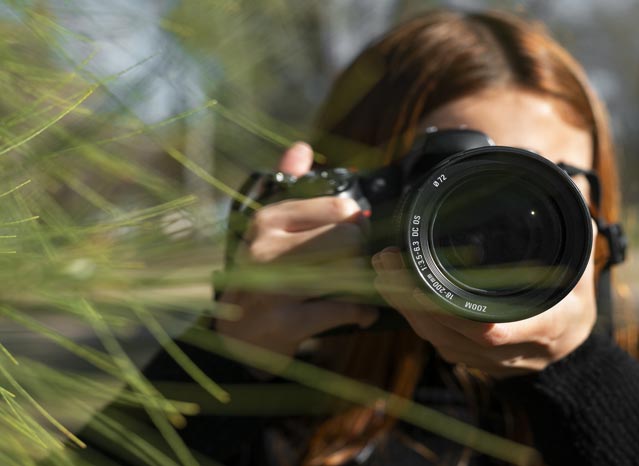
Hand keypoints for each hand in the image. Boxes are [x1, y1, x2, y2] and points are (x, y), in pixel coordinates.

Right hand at [216, 142, 378, 357]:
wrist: (233, 338)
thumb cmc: (260, 277)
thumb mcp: (268, 230)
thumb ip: (288, 185)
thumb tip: (301, 148)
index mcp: (268, 219)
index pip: (338, 207)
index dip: (356, 223)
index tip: (353, 236)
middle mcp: (266, 248)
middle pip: (348, 238)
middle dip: (362, 252)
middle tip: (358, 264)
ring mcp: (273, 287)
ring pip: (348, 271)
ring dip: (364, 282)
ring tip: (360, 288)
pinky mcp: (284, 323)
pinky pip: (344, 309)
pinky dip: (361, 312)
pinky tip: (360, 313)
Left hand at [371, 245, 596, 377]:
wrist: (569, 357)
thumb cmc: (573, 307)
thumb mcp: (581, 274)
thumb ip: (574, 239)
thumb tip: (571, 195)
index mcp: (545, 328)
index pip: (496, 330)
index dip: (458, 313)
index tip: (425, 287)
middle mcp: (512, 351)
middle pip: (452, 332)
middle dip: (414, 298)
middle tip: (388, 260)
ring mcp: (487, 361)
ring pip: (437, 337)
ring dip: (404, 304)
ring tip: (382, 267)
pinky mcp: (469, 359)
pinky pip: (434, 339)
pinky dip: (410, 313)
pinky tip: (392, 288)